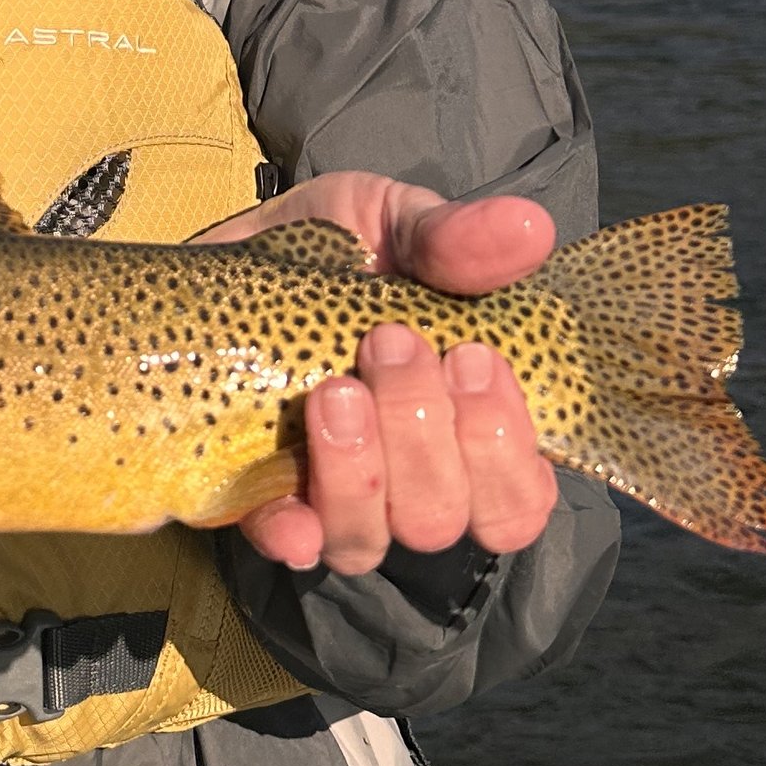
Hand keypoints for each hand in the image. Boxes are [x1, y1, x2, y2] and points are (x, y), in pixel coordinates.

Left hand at [191, 169, 561, 577]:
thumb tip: (530, 227)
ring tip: (334, 390)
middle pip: (441, 518)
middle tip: (389, 344)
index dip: (504, 449)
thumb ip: (456, 238)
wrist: (235, 247)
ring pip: (368, 539)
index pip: (518, 496)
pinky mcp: (259, 498)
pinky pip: (285, 543)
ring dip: (360, 470)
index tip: (471, 357)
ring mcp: (334, 495)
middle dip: (421, 435)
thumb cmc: (339, 249)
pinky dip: (291, 529)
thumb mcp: (397, 222)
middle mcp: (407, 478)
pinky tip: (287, 504)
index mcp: (463, 425)